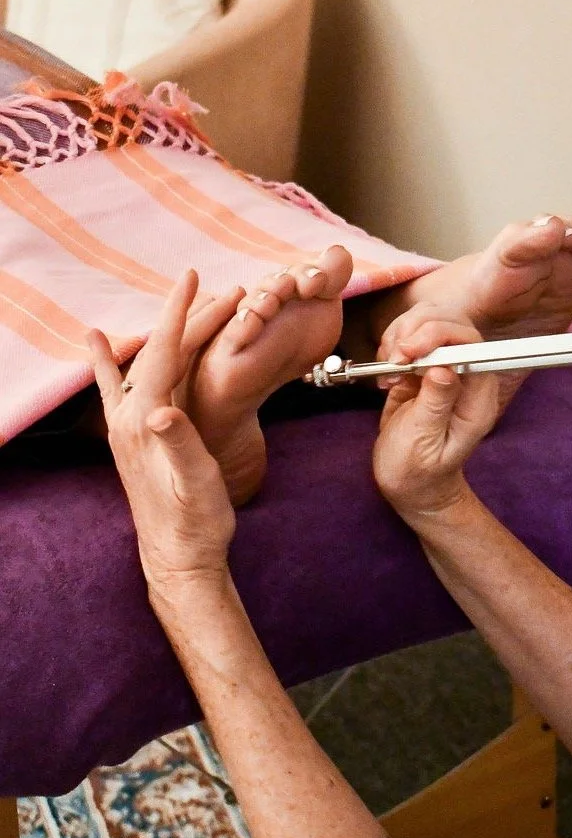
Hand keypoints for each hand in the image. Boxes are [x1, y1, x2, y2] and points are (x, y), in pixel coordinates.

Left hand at [88, 271, 240, 596]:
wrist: (180, 558)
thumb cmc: (196, 523)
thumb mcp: (195, 482)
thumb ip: (178, 444)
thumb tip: (159, 412)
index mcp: (146, 422)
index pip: (163, 354)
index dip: (179, 314)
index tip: (192, 279)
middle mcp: (129, 420)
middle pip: (157, 353)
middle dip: (184, 316)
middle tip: (206, 282)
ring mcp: (128, 429)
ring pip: (144, 365)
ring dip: (162, 331)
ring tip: (175, 300)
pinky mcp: (132, 439)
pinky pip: (118, 389)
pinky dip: (109, 362)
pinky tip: (99, 341)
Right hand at [372, 308, 499, 518]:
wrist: (409, 483)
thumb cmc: (418, 472)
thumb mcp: (423, 441)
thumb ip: (435, 403)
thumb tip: (444, 367)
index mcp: (477, 398)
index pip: (471, 345)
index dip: (440, 336)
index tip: (407, 352)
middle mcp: (467, 378)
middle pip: (452, 325)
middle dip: (417, 332)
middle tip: (393, 359)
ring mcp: (446, 369)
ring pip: (431, 323)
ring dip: (402, 336)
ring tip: (388, 367)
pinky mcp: (425, 367)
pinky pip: (412, 337)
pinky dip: (394, 344)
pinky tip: (386, 370)